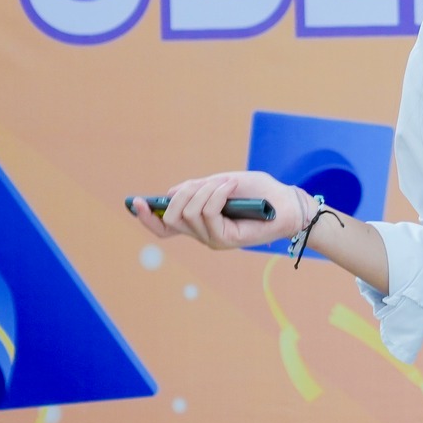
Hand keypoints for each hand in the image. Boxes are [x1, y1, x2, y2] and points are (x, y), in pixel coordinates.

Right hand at [132, 170, 306, 249]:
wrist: (287, 204)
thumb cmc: (259, 192)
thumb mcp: (222, 183)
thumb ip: (197, 188)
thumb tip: (170, 194)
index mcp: (198, 222)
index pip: (164, 228)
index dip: (147, 218)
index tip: (135, 202)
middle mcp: (202, 234)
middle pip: (172, 218)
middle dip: (183, 194)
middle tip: (205, 182)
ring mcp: (213, 239)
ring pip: (189, 214)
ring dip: (205, 190)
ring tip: (226, 184)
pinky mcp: (226, 240)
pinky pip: (208, 213)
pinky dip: (216, 194)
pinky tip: (230, 187)